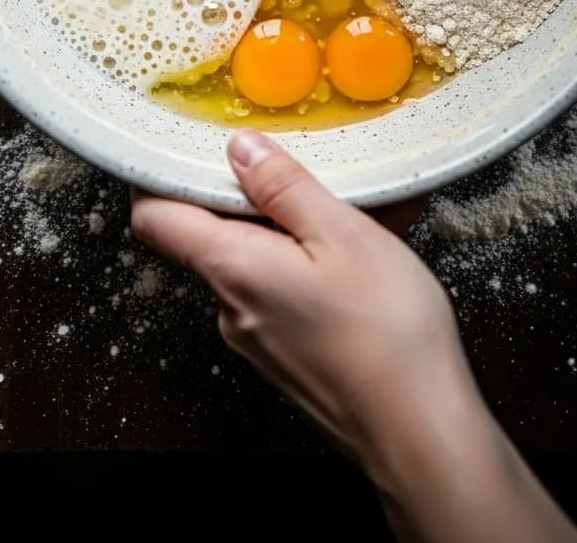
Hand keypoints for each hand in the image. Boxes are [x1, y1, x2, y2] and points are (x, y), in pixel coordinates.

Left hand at [132, 132, 576, 542]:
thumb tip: (240, 148)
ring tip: (363, 206)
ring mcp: (259, 337)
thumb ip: (284, 186)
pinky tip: (372, 249)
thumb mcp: (341, 233)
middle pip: (213, 233)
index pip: (155, 217)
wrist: (422, 434)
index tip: (184, 142)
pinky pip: (288, 290)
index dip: (157, 175)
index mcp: (231, 268)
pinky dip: (318, 262)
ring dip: (300, 228)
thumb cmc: (386, 332)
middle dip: (257, 196)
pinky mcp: (289, 355)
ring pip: (260, 260)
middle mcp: (232, 306)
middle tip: (307, 165)